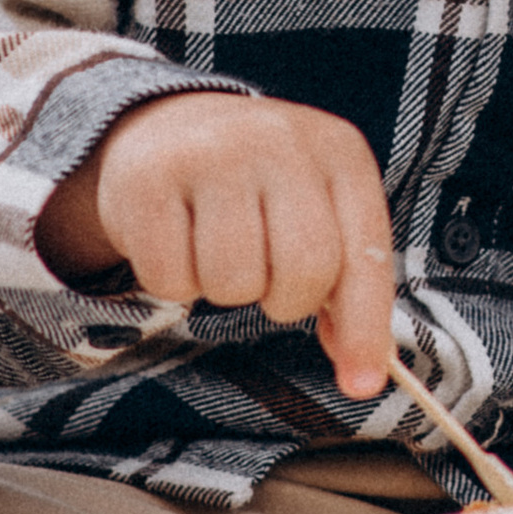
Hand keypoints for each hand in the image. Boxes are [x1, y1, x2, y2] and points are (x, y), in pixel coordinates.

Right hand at [36, 95, 395, 401]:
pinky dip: (173, 281)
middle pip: (304, 271)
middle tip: (265, 278)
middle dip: (285, 300)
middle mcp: (280, 140)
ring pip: (234, 282)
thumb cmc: (258, 188)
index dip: (365, 328)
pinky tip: (177, 239)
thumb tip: (363, 371)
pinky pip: (170, 279)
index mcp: (339, 151)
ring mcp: (211, 152)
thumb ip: (347, 283)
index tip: (361, 385)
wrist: (168, 128)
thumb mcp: (318, 212)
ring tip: (217, 248)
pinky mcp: (147, 177)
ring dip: (223, 289)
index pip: (364, 255)